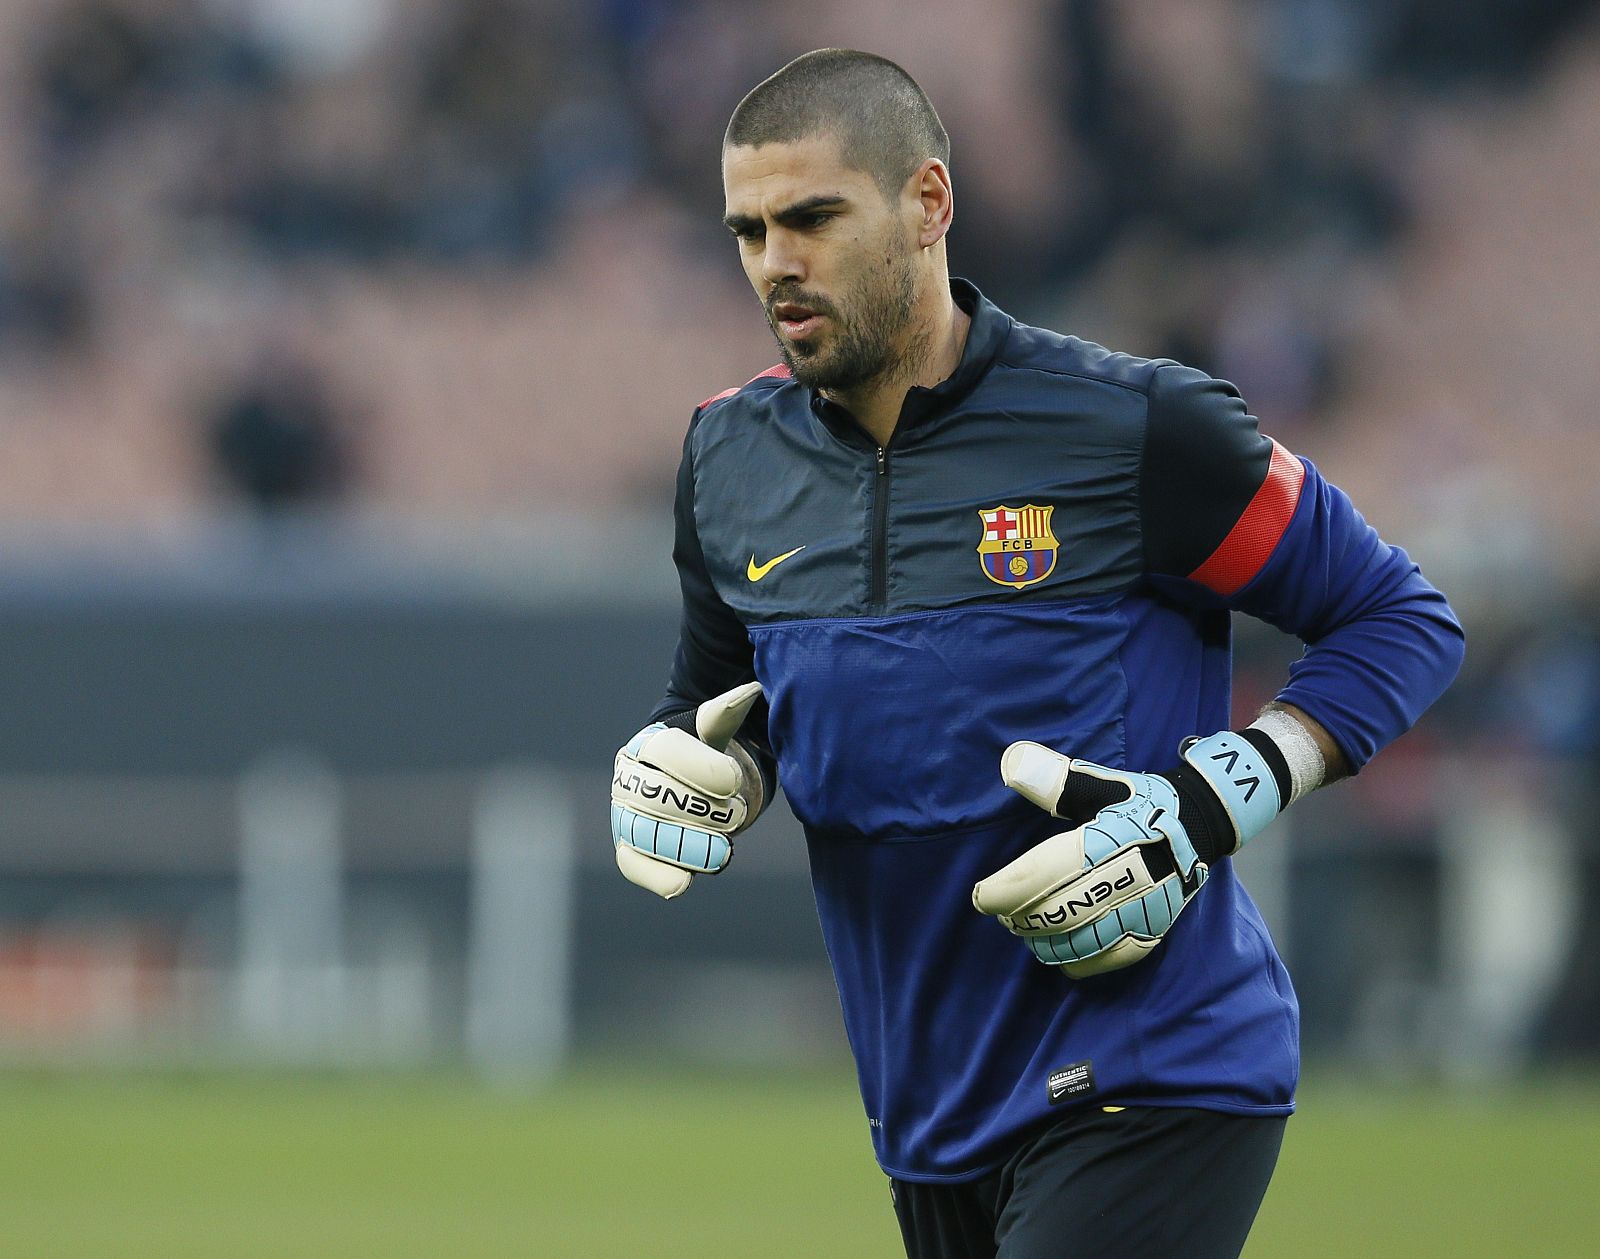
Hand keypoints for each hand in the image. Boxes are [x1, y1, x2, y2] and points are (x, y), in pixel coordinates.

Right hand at [611, 682, 763, 898]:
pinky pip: (634, 864)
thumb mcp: (718, 729)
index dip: (701, 767)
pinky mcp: (630, 849)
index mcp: (648, 742)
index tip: (735, 780)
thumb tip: (747, 691)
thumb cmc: (709, 750)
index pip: (666, 750)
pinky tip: (682, 882)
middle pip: (654, 794)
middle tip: (736, 815)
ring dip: (684, 846)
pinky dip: (656, 876)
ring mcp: (626, 814)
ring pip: (644, 832)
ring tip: (723, 853)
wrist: (696, 783)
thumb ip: (726, 714)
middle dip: (698, 809)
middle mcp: (629, 777)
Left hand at [972, 730, 1282, 976]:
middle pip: (1061, 911)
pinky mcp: (1157, 930)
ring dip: (1044, 942)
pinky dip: (1077, 961)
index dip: (1008, 888)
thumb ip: (1057, 779)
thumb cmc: (1139, 801)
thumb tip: (1012, 763)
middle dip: (1022, 916)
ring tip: (1024, 929)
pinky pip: (1110, 959)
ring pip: (1083, 942)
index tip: (981, 897)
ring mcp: (1148, 909)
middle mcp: (1133, 877)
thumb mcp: (1101, 784)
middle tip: (1001, 910)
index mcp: (1111, 838)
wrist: (1203, 822)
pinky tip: (1057, 952)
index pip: (1048, 870)